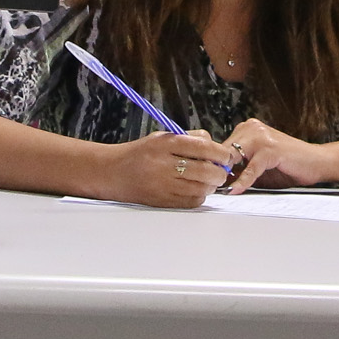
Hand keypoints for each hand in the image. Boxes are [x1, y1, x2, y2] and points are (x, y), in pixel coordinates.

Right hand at [100, 128, 240, 207]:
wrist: (112, 172)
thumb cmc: (140, 154)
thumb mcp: (162, 137)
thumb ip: (189, 138)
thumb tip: (216, 147)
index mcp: (165, 143)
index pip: (204, 146)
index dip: (221, 153)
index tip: (225, 157)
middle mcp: (164, 164)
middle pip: (206, 170)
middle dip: (220, 172)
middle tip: (221, 171)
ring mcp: (163, 184)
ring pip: (202, 187)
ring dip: (211, 185)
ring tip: (208, 181)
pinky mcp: (162, 201)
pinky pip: (192, 201)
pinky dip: (199, 196)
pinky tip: (195, 190)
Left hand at [218, 119, 338, 193]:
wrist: (317, 163)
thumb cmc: (289, 166)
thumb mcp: (258, 167)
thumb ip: (238, 169)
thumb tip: (216, 179)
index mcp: (247, 128)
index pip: (221, 146)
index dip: (214, 164)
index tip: (205, 179)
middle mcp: (252, 128)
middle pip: (224, 150)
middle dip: (217, 169)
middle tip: (209, 187)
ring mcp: (262, 137)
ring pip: (234, 157)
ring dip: (226, 175)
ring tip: (218, 189)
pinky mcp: (271, 149)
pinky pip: (251, 168)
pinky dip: (243, 180)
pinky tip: (235, 190)